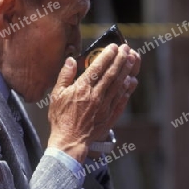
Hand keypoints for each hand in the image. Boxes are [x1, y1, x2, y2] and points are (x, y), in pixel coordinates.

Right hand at [47, 44, 140, 162]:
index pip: (98, 67)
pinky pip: (121, 100)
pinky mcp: (110, 116)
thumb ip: (65, 75)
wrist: (69, 141)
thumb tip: (71, 60)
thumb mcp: (56, 94)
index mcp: (82, 88)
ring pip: (119, 85)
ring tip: (132, 60)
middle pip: (112, 73)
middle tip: (127, 49)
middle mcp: (96, 95)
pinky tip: (131, 82)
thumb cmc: (61, 118)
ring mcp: (105, 106)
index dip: (107, 55)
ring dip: (126, 71)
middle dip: (120, 59)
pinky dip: (127, 90)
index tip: (113, 46)